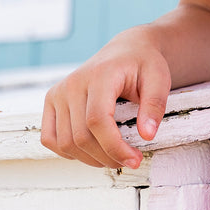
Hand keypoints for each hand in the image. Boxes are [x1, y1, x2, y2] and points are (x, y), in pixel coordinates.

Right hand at [40, 33, 171, 170]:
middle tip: (130, 160)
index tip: (135, 159)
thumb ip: (154, 106)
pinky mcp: (52, 101)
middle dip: (107, 157)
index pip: (97, 120)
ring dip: (91, 159)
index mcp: (100, 75)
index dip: (114, 147)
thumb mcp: (159, 79)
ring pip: (65, 142)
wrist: (125, 50)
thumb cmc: (142, 64)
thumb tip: (147, 135)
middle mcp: (73, 83)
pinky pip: (50, 138)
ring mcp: (58, 92)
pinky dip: (69, 152)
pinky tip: (92, 151)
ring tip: (114, 156)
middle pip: (81, 136)